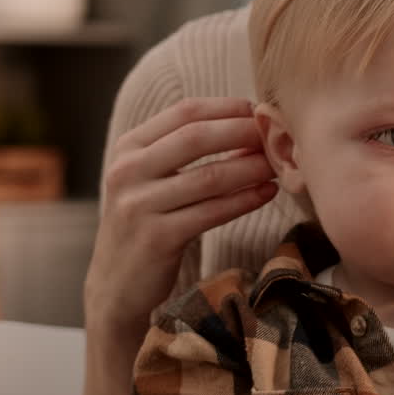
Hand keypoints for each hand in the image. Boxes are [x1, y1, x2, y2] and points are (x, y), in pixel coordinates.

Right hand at [85, 98, 277, 344]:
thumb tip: (243, 123)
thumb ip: (179, 151)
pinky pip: (212, 212)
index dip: (226, 108)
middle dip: (242, 132)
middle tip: (274, 135)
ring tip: (277, 165)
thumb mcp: (149, 180)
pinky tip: (267, 193)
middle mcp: (128, 171)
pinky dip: (244, 200)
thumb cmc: (145, 226)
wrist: (116, 285)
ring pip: (209, 177)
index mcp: (128, 148)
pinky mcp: (157, 238)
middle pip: (196, 137)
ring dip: (250, 168)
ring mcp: (139, 205)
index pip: (183, 112)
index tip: (257, 111)